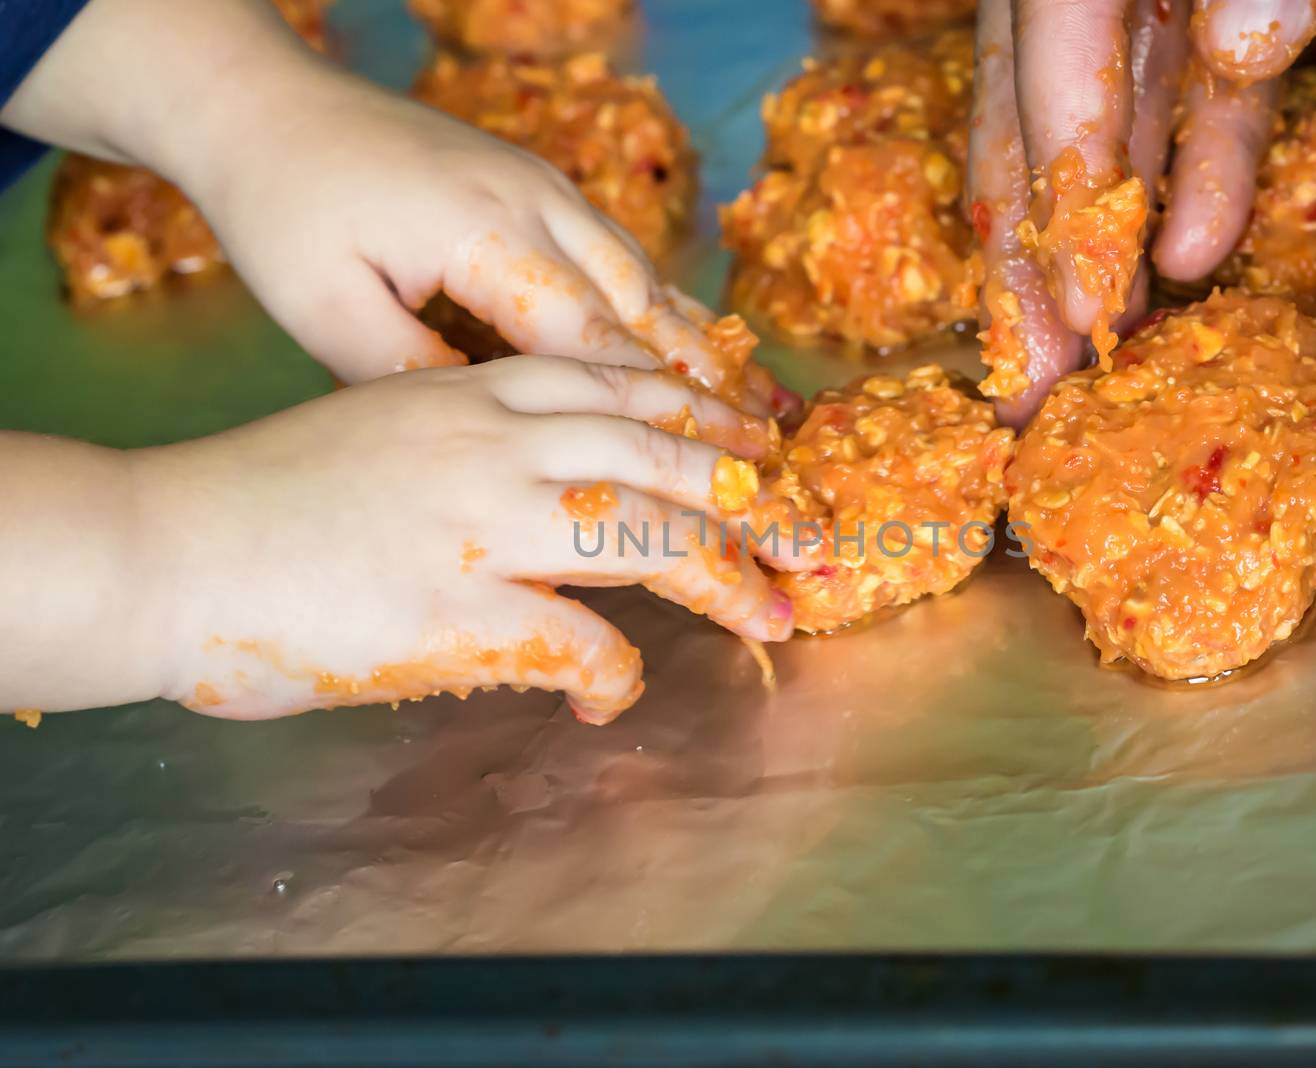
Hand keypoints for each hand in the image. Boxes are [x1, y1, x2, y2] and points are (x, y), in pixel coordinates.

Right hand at [130, 358, 802, 723]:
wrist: (162, 546)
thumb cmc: (264, 500)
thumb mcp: (386, 432)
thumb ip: (476, 444)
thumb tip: (556, 486)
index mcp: (472, 393)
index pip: (626, 388)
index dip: (710, 417)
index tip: (767, 444)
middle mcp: (490, 442)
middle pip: (662, 453)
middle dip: (754, 496)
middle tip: (813, 533)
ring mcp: (477, 522)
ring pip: (645, 529)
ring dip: (724, 577)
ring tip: (775, 616)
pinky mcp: (452, 609)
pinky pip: (576, 637)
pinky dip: (615, 668)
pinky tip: (617, 691)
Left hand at [184, 61, 788, 408]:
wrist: (266, 104)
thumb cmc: (285, 210)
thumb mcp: (322, 309)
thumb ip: (413, 374)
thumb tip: (494, 440)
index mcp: (483, 232)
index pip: (588, 337)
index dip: (654, 411)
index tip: (707, 472)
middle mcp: (534, 202)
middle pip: (642, 304)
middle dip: (707, 384)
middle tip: (766, 453)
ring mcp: (544, 187)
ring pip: (645, 276)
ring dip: (704, 346)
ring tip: (763, 410)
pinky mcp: (538, 185)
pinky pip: (622, 254)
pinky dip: (667, 307)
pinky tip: (704, 346)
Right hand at [970, 0, 1315, 423]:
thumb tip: (1244, 49)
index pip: (1041, 75)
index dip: (1061, 195)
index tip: (1086, 318)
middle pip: (1028, 141)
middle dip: (1027, 276)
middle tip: (1023, 396)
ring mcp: (1139, 6)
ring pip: (1106, 145)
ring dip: (1105, 259)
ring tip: (1100, 362)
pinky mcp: (1208, 18)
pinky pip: (1201, 104)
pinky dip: (1200, 181)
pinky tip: (1193, 262)